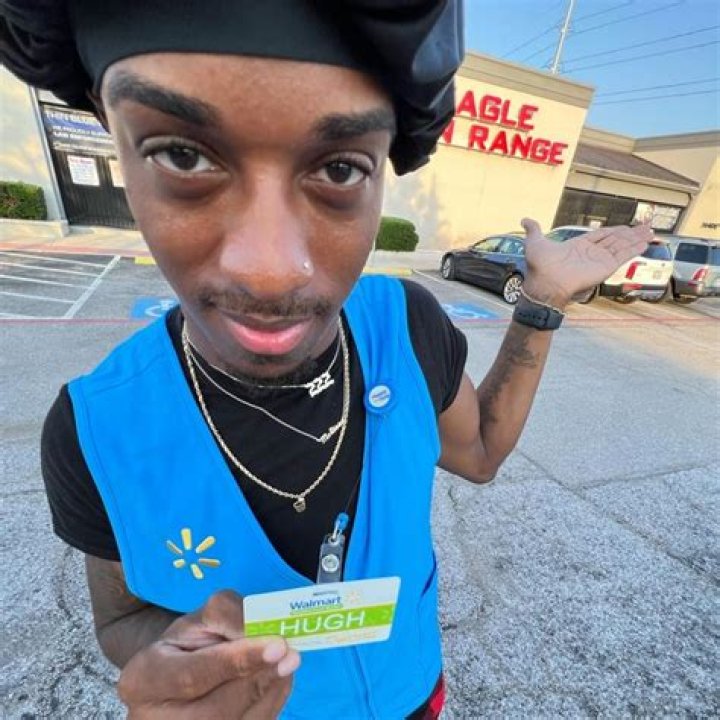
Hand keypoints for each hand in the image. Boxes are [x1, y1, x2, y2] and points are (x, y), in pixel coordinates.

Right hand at [117, 591, 299, 719]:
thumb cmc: (189, 642)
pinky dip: (272, 703)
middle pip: (217, 712)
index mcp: (142, 680)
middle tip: (291, 654)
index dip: (237, 662)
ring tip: (287, 661)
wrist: (178, 673)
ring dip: (272, 691)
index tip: (277, 645)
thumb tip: (266, 632)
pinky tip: (279, 679)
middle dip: (259, 680)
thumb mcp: (201, 618)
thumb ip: (230, 615)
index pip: (193, 675)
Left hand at [520, 219, 652, 306]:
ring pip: (622, 246)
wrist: (545, 283)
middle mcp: (591, 253)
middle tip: (645, 226)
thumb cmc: (539, 266)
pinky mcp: (605, 267)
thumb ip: (534, 230)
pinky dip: (634, 249)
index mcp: (578, 246)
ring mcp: (599, 260)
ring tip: (651, 231)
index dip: (613, 230)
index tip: (625, 226)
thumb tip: (525, 219)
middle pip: (615, 240)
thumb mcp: (535, 242)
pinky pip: (623, 256)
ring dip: (636, 238)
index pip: (601, 236)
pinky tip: (645, 242)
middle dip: (630, 233)